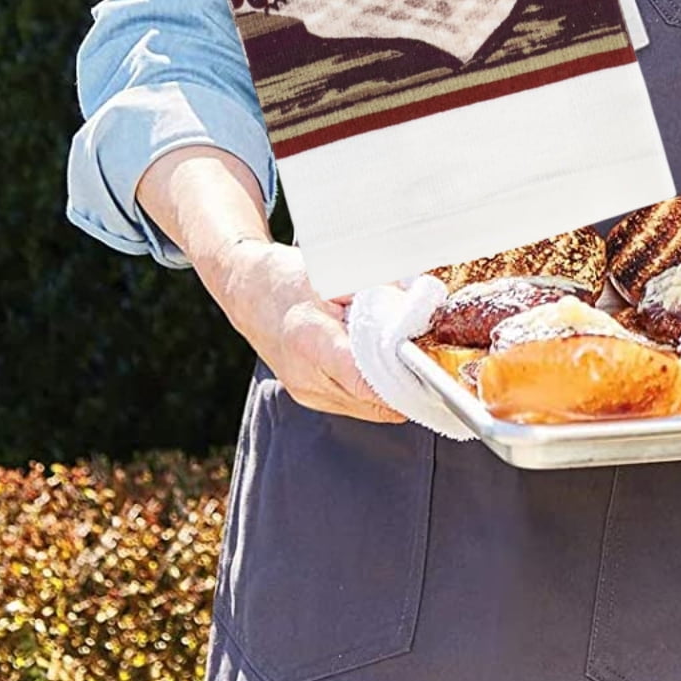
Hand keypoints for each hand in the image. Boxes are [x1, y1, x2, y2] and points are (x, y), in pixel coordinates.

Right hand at [137, 146, 404, 424]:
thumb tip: (420, 301)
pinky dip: (374, 391)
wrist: (245, 290)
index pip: (362, 380)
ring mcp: (305, 391)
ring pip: (365, 407)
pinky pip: (353, 402)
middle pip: (370, 401)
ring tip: (414, 365)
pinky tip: (388, 369)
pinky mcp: (308, 395)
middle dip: (405, 389)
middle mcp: (305, 376)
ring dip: (392, 393)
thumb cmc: (286, 276)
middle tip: (436, 368)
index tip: (431, 378)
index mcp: (310, 341)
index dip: (400, 386)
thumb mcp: (333, 273)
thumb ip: (378, 290)